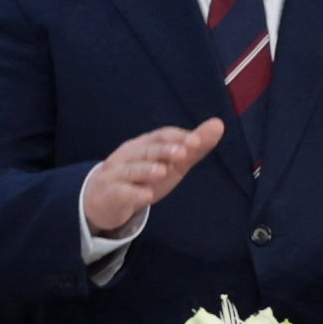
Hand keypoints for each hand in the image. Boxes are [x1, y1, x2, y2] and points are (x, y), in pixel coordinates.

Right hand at [76, 118, 222, 241]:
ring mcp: (117, 174)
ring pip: (131, 169)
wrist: (103, 199)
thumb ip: (193, 147)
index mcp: (145, 144)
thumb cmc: (141, 178)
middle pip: (147, 150)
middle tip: (183, 153)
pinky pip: (121, 193)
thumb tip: (219, 124)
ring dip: (146, 169)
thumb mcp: (170, 164)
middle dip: (164, 150)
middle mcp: (129, 155)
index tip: (197, 141)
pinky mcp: (110, 194)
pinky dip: (133, 194)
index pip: (161, 136)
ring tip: (162, 171)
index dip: (178, 138)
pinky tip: (146, 196)